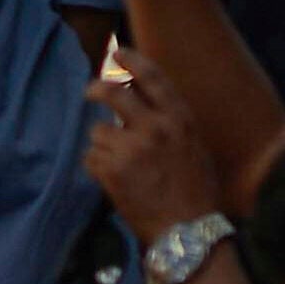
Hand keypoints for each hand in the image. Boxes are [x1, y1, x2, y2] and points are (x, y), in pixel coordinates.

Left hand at [86, 52, 226, 233]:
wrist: (187, 231)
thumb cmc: (194, 191)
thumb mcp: (192, 146)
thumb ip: (168, 121)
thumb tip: (138, 95)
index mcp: (180, 119)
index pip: (152, 77)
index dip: (132, 60)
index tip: (117, 52)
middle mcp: (156, 127)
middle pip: (113, 92)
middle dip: (97, 89)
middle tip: (90, 92)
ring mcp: (132, 148)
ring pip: (98, 131)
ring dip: (103, 146)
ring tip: (122, 166)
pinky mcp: (112, 169)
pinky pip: (91, 157)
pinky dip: (97, 168)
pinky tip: (115, 181)